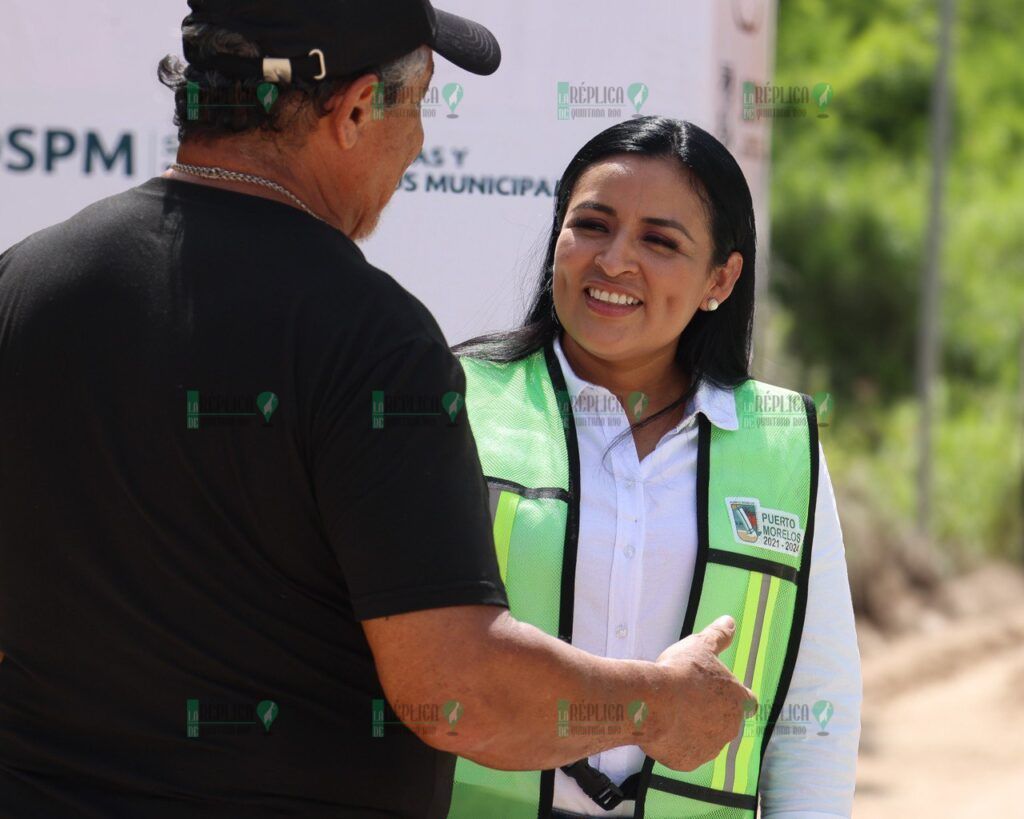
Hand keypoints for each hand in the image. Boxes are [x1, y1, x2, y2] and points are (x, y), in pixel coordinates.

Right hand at [640, 615, 756, 770]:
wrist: (652, 703)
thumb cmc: (680, 672)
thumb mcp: (700, 645)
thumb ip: (719, 635)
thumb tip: (730, 621)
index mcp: (738, 701)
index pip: (747, 702)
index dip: (734, 696)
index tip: (717, 691)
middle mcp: (729, 729)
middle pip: (723, 721)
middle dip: (708, 712)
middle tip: (685, 697)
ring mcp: (709, 748)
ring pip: (703, 739)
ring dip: (692, 728)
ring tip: (669, 711)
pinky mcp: (688, 762)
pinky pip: (683, 753)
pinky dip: (675, 743)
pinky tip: (661, 727)